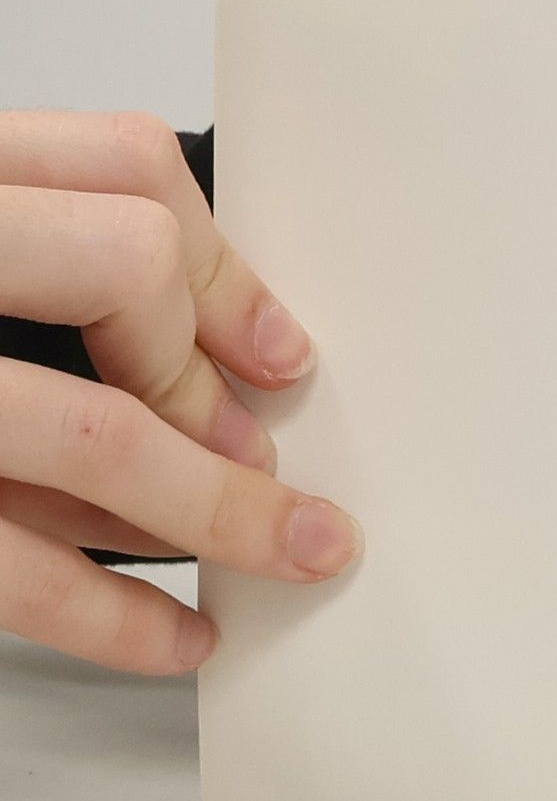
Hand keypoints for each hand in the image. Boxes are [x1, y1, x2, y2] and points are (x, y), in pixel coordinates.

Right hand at [0, 112, 360, 674]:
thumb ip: (51, 269)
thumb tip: (229, 350)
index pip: (117, 162)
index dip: (225, 263)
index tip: (286, 353)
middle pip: (128, 268)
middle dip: (215, 375)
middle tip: (269, 456)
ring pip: (96, 432)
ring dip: (214, 507)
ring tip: (280, 549)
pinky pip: (16, 569)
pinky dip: (115, 621)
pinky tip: (175, 638)